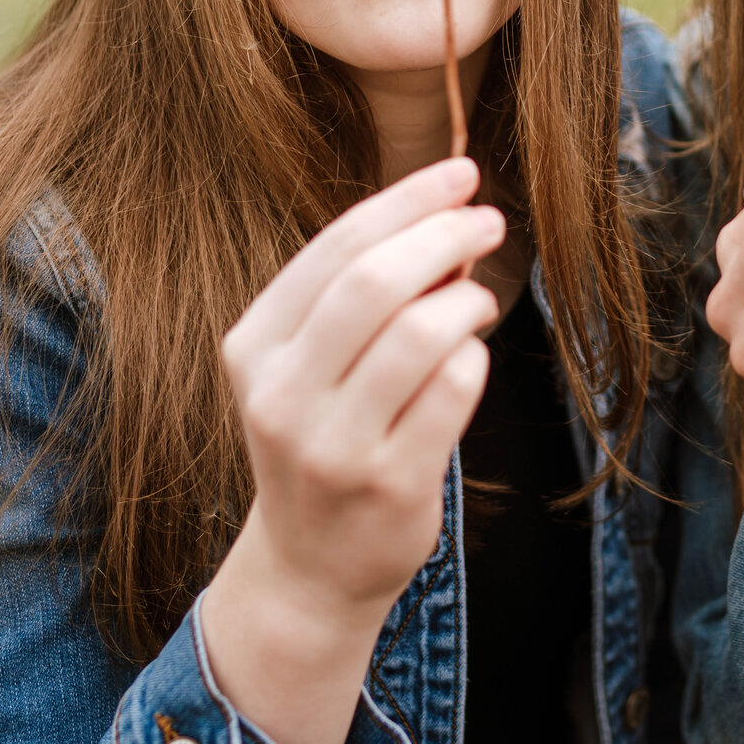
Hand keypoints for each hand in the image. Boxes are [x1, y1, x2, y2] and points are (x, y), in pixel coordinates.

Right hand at [199, 157, 502, 743]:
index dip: (408, 199)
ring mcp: (333, 445)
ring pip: (420, 333)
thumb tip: (444, 212)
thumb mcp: (306, 366)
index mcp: (254, 347)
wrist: (308, 568)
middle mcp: (282, 394)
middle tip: (490, 221)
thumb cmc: (322, 438)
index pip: (336, 245)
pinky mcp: (388, 484)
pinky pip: (453, 391)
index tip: (462, 174)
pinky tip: (469, 361)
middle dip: (444, 235)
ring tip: (479, 301)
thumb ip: (353, 296)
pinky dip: (474, 359)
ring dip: (466, 300)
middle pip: (374, 280)